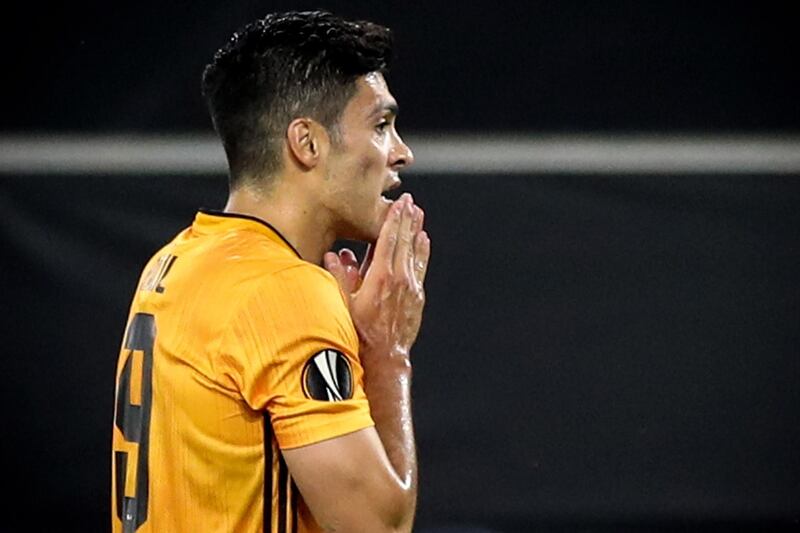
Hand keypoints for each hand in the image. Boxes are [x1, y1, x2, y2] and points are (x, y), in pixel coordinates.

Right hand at [324, 194, 429, 355]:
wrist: (385, 357)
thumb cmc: (360, 333)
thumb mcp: (344, 305)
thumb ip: (339, 278)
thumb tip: (335, 255)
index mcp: (380, 277)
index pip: (388, 240)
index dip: (393, 219)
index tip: (398, 203)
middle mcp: (399, 278)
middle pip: (404, 241)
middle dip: (406, 219)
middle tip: (409, 200)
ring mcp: (411, 287)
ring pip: (415, 252)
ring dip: (416, 231)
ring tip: (418, 213)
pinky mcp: (417, 297)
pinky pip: (421, 267)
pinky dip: (423, 252)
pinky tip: (424, 240)